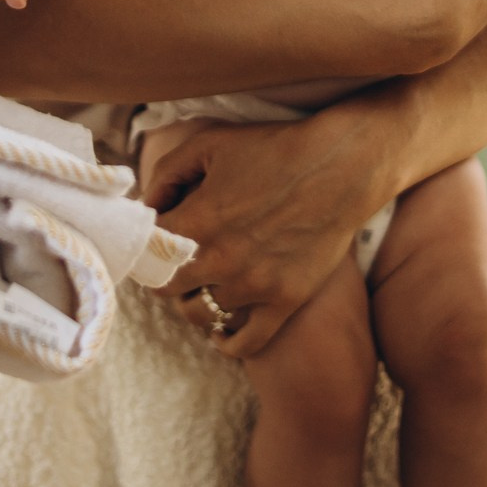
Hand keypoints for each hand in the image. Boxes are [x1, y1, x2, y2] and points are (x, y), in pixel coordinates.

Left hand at [147, 111, 391, 358]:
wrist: (342, 166)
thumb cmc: (275, 148)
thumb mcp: (210, 143)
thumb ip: (167, 173)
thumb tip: (147, 206)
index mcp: (197, 221)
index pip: (146, 253)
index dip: (144, 246)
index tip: (153, 242)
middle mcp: (220, 260)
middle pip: (166, 289)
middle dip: (164, 274)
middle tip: (176, 262)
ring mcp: (253, 286)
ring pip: (199, 315)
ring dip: (193, 301)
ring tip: (202, 285)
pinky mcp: (284, 301)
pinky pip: (245, 342)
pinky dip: (226, 342)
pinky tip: (221, 331)